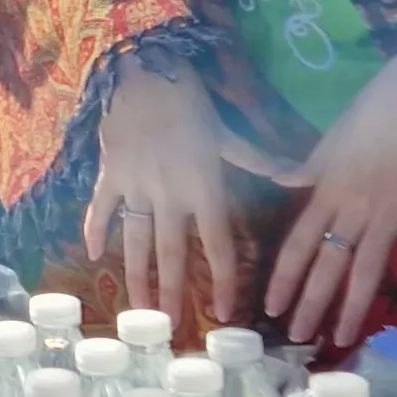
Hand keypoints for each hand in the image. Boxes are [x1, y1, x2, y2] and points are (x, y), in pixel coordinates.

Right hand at [86, 61, 271, 326]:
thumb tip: (304, 178)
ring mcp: (136, 188)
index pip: (218, 245)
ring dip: (136, 277)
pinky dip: (95, 231)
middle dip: (173, 292)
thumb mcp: (229, 132)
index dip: (224, 281)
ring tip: (137, 308)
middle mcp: (170, 196)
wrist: (142, 70)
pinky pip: (101, 209)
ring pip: (135, 241)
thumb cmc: (191, 101)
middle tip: (171, 326)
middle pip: (171, 253)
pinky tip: (92, 256)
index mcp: (204, 188)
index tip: (226, 314)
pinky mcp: (110, 175)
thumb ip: (263, 161)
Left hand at [266, 42, 396, 343]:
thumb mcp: (330, 141)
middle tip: (298, 337)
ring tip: (343, 338)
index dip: (284, 277)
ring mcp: (388, 216)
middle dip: (311, 303)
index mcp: (326, 192)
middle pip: (328, 265)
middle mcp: (352, 211)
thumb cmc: (372, 115)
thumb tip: (278, 180)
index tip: (271, 306)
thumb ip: (306, 169)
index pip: (297, 244)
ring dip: (354, 307)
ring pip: (366, 270)